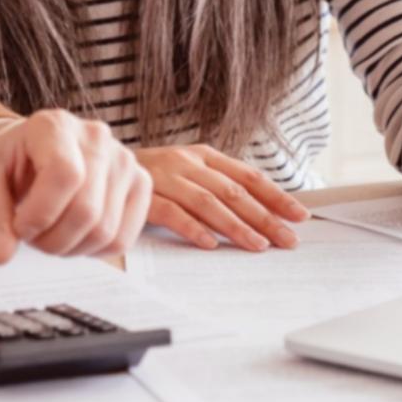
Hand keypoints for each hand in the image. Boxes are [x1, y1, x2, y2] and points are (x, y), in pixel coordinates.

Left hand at [0, 109, 152, 263]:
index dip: (40, 213)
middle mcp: (96, 136)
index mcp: (54, 125)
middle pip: (87, 210)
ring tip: (49, 232)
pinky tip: (73, 234)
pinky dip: (92, 250)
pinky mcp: (140, 184)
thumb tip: (4, 253)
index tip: (19, 226)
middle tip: (30, 235)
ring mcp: (124, 159)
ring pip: (105, 231)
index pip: (65, 174)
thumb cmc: (8, 167)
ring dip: (69, 247)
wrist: (29, 160)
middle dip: (51, 239)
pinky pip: (123, 240)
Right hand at [134, 144, 308, 250]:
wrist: (101, 167)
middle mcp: (187, 162)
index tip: (299, 215)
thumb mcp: (188, 173)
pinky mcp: (144, 197)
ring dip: (236, 226)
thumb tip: (263, 213)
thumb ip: (218, 187)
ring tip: (258, 245)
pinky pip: (173, 213)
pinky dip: (193, 229)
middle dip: (265, 217)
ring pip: (208, 202)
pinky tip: (210, 244)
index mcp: (203, 155)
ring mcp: (165, 178)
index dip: (275, 195)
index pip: (247, 175)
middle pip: (233, 191)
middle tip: (288, 240)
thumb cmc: (153, 178)